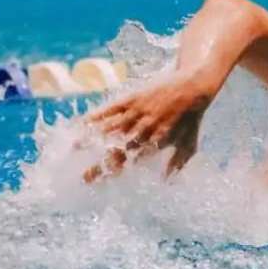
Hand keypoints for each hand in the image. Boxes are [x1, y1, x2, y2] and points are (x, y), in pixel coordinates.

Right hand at [82, 79, 212, 181]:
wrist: (194, 85)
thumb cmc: (191, 118)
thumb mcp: (188, 144)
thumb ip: (177, 164)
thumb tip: (166, 183)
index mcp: (156, 143)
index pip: (132, 161)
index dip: (117, 171)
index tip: (102, 181)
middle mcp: (144, 129)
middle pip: (119, 150)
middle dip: (101, 165)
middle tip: (83, 177)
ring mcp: (137, 113)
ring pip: (111, 129)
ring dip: (92, 139)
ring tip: (73, 149)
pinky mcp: (133, 98)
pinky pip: (111, 109)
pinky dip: (96, 116)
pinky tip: (82, 123)